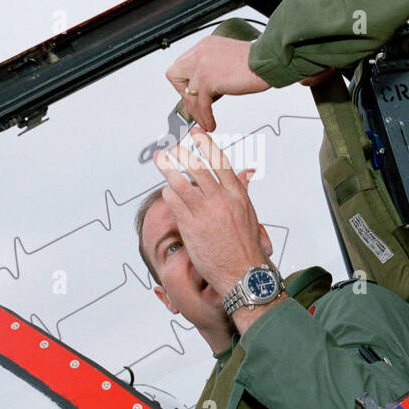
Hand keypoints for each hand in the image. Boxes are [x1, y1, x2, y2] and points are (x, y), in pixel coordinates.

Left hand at [153, 129, 267, 294]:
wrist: (243, 274)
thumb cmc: (246, 246)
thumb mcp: (248, 213)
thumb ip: (241, 189)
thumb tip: (247, 172)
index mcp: (237, 195)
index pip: (220, 162)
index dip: (206, 145)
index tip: (196, 134)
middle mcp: (221, 200)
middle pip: (197, 167)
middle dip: (180, 154)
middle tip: (170, 148)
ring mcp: (204, 213)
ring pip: (180, 182)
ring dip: (168, 169)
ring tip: (160, 160)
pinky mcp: (190, 227)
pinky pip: (174, 202)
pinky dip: (168, 194)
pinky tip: (166, 192)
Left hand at [166, 34, 269, 130]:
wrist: (269, 60)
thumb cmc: (256, 62)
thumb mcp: (226, 60)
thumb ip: (213, 69)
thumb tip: (207, 89)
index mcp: (204, 46)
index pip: (182, 64)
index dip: (186, 81)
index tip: (193, 93)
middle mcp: (200, 53)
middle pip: (174, 75)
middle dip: (183, 94)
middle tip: (194, 107)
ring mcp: (202, 65)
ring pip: (188, 94)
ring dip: (196, 112)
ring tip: (204, 121)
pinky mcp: (208, 80)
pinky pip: (201, 104)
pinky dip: (205, 117)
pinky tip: (211, 123)